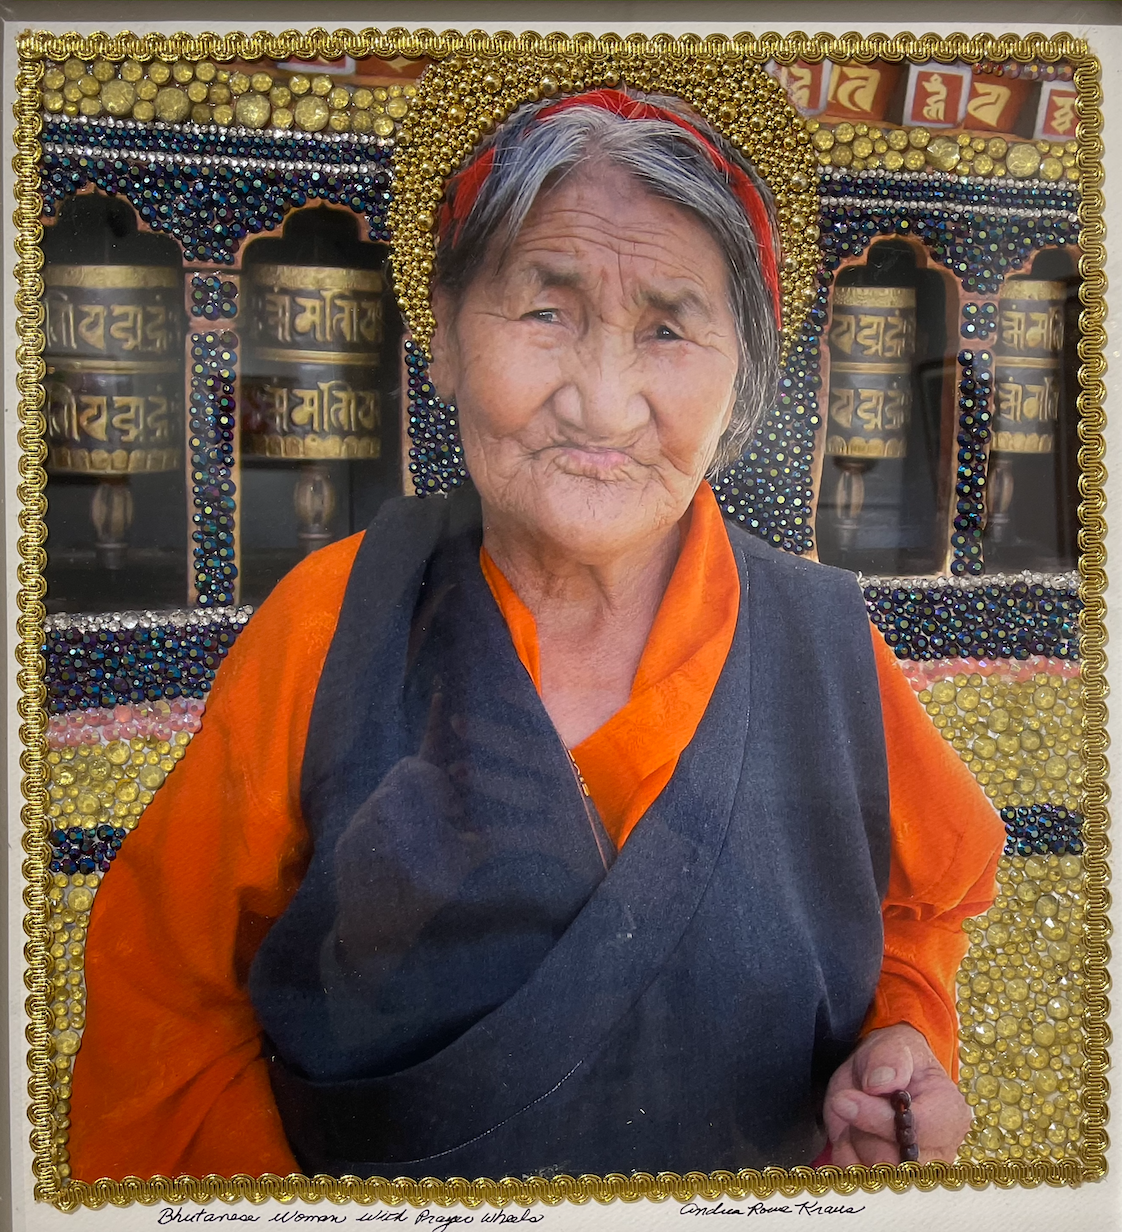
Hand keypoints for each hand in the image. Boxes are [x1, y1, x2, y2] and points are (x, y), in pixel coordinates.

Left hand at [824, 1023, 971, 1164]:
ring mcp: (914, 1170)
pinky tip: (850, 1132)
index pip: (919, 1132)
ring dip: (853, 1140)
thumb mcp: (893, 1045)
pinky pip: (856, 1177)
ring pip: (875, 1173)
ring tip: (855, 1114)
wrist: (879, 1073)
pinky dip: (844, 1153)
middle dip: (864, 1132)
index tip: (847, 1099)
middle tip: (851, 1102)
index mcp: (950, 1115)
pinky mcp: (888, 1179)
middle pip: (896, 1163)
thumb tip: (880, 1084)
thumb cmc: (893, 1058)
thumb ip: (889, 1059)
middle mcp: (938, 1150)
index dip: (879, 1119)